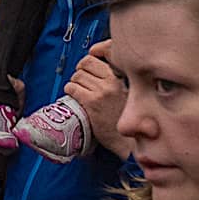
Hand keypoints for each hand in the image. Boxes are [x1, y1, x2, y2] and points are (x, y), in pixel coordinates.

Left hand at [64, 40, 129, 158]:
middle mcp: (111, 81)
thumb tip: (97, 71)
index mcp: (120, 77)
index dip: (86, 62)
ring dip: (74, 82)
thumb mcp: (127, 93)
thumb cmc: (126, 118)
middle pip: (85, 64)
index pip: (96, 58)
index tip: (84, 67)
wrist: (129, 141)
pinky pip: (72, 88)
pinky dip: (69, 91)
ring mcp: (101, 91)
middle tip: (79, 80)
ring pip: (77, 76)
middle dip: (79, 71)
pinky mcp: (91, 102)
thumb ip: (114, 81)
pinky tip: (73, 97)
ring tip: (77, 91)